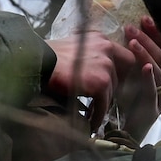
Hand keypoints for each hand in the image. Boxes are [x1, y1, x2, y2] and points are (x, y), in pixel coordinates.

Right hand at [44, 16, 160, 134]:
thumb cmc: (47, 56)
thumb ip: (87, 56)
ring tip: (91, 114)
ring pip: (111, 92)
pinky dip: (97, 115)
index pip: (123, 57)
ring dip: (101, 104)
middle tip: (97, 101)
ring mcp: (105, 65)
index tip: (109, 83)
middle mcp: (106, 48)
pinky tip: (89, 122)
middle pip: (118, 77)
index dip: (118, 72)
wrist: (37, 61)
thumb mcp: (72, 48)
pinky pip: (103, 104)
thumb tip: (91, 74)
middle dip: (108, 90)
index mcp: (100, 39)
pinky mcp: (100, 82)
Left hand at [115, 17, 160, 140]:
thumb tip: (123, 34)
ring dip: (145, 54)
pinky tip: (144, 67)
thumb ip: (128, 59)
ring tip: (133, 42)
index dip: (155, 33)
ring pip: (158, 71)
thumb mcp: (125, 76)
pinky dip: (149, 78)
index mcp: (158, 75)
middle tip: (132, 28)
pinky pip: (153, 91)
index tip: (144, 18)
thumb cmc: (122, 103)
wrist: (121, 134)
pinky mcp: (154, 110)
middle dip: (148, 40)